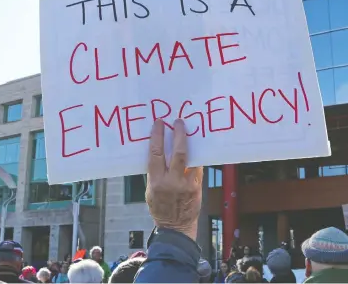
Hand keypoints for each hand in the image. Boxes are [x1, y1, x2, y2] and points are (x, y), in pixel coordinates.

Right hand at [145, 118, 202, 240]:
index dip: (157, 136)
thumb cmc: (160, 207)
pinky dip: (196, 156)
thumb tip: (159, 150)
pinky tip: (197, 147)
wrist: (176, 226)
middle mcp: (172, 181)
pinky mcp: (197, 185)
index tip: (159, 123)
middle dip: (179, 134)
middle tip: (178, 122)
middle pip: (178, 152)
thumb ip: (155, 171)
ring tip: (189, 130)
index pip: (156, 153)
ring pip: (190, 158)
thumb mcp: (150, 190)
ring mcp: (186, 183)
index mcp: (156, 180)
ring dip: (189, 142)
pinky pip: (197, 166)